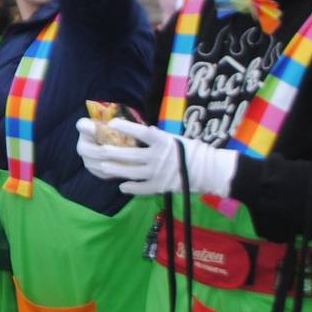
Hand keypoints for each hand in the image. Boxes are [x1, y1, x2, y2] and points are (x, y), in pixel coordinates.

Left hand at [72, 117, 238, 196]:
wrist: (210, 171)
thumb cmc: (194, 151)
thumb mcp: (176, 139)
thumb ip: (158, 137)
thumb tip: (143, 132)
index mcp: (164, 141)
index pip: (141, 132)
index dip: (125, 127)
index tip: (112, 123)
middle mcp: (159, 156)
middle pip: (131, 154)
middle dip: (113, 152)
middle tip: (100, 149)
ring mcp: (159, 173)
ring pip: (132, 172)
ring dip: (116, 169)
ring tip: (104, 167)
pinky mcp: (161, 187)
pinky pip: (142, 188)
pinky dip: (131, 188)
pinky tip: (122, 186)